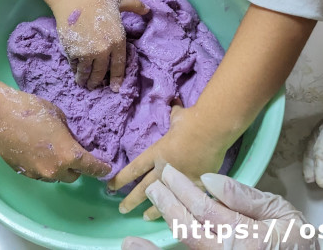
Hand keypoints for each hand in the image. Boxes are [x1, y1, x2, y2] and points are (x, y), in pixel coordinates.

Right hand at [0, 87, 110, 181]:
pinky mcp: (24, 172)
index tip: (106, 169)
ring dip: (58, 168)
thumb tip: (70, 139)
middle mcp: (55, 169)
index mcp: (69, 154)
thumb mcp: (59, 117)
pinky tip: (37, 153)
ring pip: (55, 176)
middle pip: (73, 176)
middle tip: (74, 155)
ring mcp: (38, 173)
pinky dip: (43, 167)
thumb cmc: (32, 111)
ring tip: (52, 153)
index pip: (91, 167)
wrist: (1, 117)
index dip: (101, 169)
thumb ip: (69, 133)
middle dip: (76, 168)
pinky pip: (39, 174)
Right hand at [51, 0, 146, 91]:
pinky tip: (75, 70)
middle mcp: (103, 49)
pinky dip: (75, 69)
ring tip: (83, 83)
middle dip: (97, 82)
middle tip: (95, 86)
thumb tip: (149, 9)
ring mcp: (87, 52)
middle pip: (100, 72)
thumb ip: (135, 6)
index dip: (116, 79)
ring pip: (86, 72)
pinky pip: (75, 65)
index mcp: (118, 40)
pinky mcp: (72, 51)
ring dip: (84, 80)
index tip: (115, 89)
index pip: (118, 66)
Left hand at [109, 105, 228, 218]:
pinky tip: (175, 215)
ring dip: (153, 209)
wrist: (211, 129)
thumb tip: (174, 106)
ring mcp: (181, 178)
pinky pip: (186, 199)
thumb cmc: (191, 120)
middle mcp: (165, 168)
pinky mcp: (198, 184)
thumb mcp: (177, 116)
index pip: (134, 169)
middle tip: (121, 209)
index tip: (110, 187)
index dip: (121, 179)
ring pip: (163, 198)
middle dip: (131, 200)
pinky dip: (180, 206)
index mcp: (157, 153)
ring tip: (144, 217)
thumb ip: (174, 116)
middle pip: (144, 189)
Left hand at [121, 164, 322, 249]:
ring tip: (146, 214)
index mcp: (249, 238)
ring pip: (186, 246)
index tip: (169, 173)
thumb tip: (209, 180)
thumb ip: (245, 197)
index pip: (206, 210)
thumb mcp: (280, 211)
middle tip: (154, 185)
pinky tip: (140, 246)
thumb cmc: (295, 238)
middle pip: (189, 230)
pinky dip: (164, 249)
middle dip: (168, 206)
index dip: (184, 190)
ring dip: (161, 233)